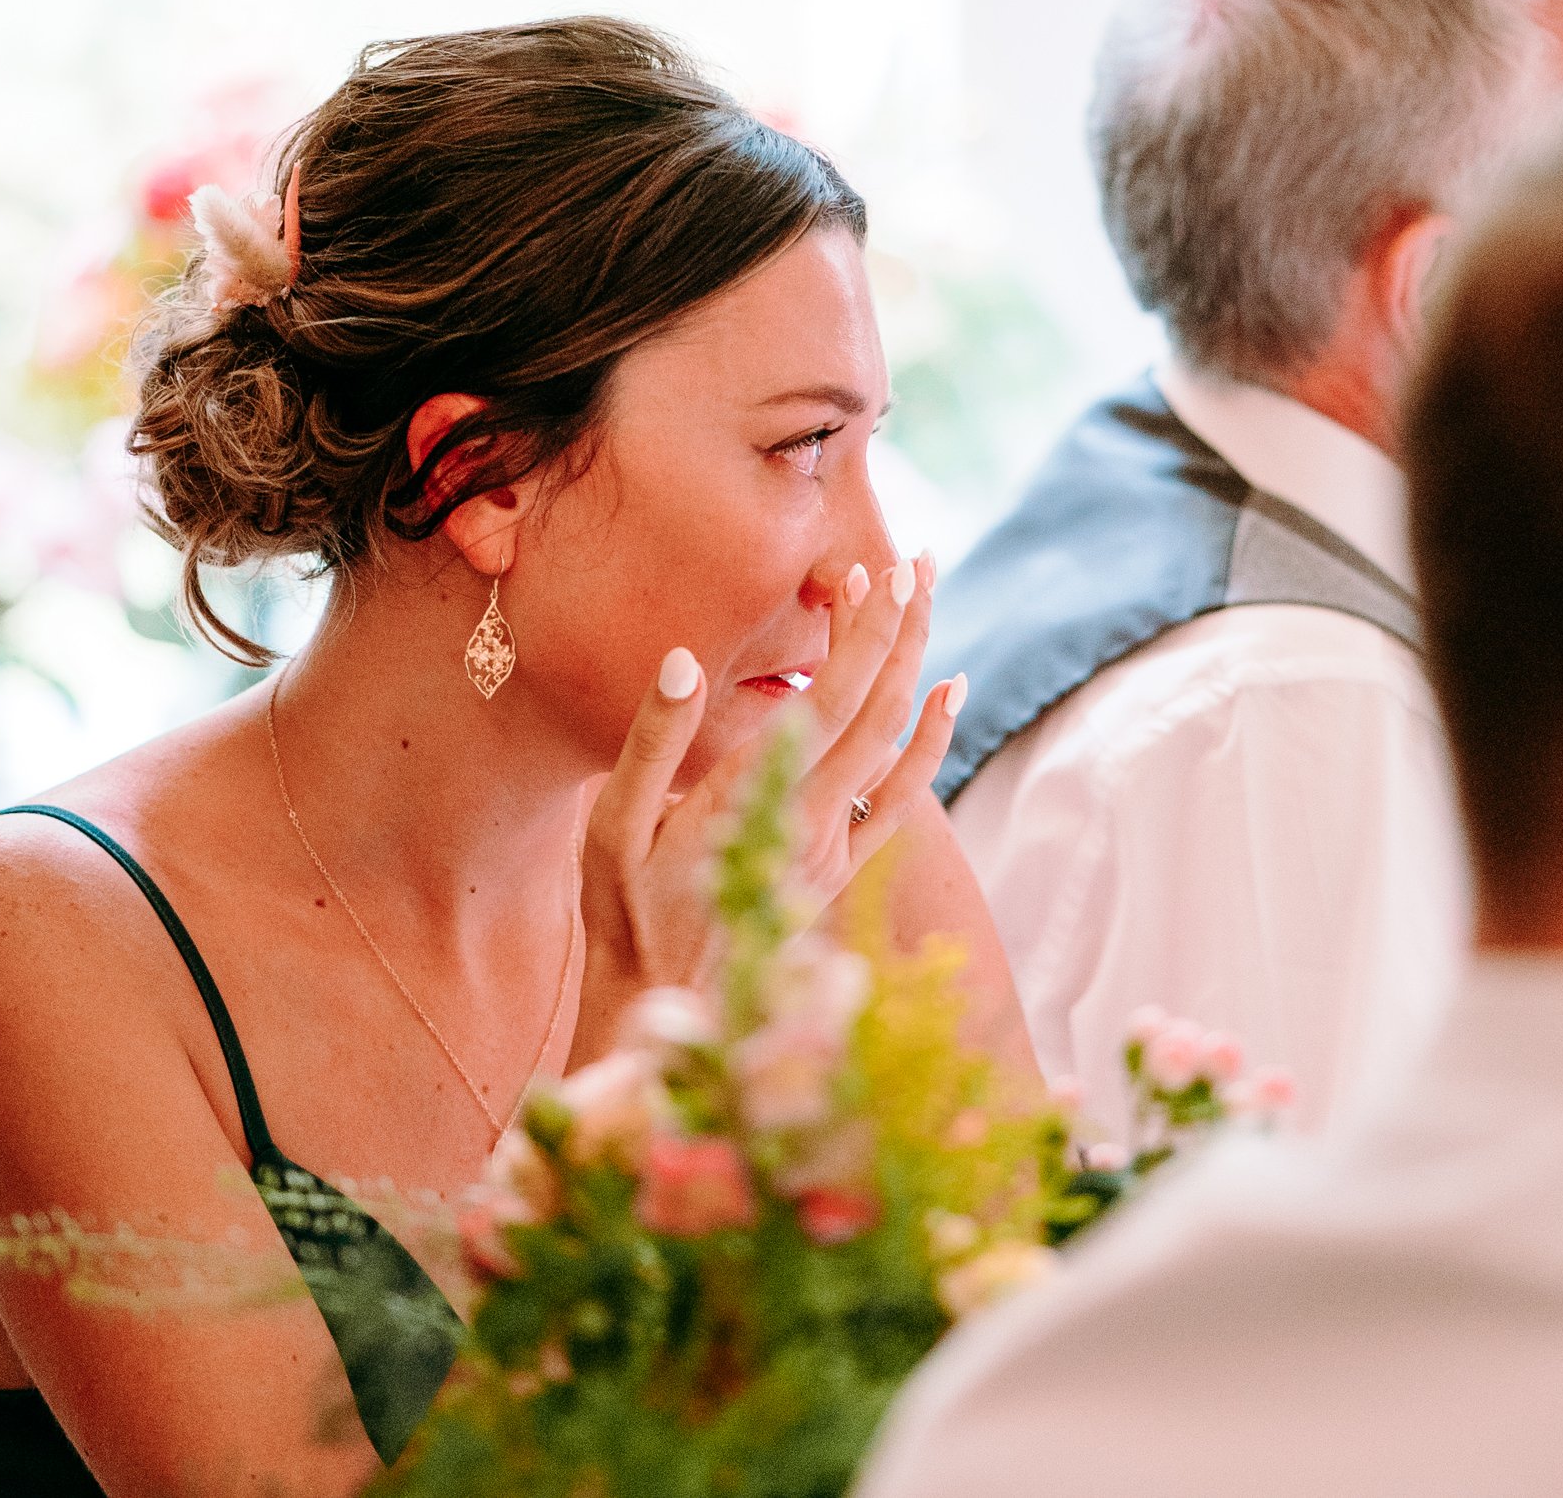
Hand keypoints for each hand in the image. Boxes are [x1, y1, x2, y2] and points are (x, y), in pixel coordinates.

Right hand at [572, 553, 966, 1060]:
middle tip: (914, 558)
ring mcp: (836, 844)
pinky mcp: (841, 868)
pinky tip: (948, 694)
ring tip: (926, 599)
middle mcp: (814, 816)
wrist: (663, 1006)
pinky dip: (932, 740)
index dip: (863, 630)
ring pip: (897, 740)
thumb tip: (684, 660)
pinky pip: (904, 796)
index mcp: (759, 794)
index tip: (876, 568)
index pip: (834, 694)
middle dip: (902, 625)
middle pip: (881, 704)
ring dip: (917, 664)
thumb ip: (653, 742)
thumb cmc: (624, 912)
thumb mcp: (614, 826)